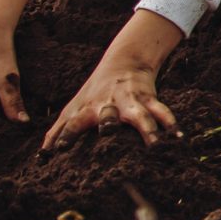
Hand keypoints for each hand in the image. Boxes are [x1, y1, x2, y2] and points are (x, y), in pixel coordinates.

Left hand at [42, 50, 178, 151]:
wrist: (124, 62)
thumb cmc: (94, 92)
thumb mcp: (74, 108)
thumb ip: (59, 131)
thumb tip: (41, 157)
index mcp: (88, 110)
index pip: (73, 123)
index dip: (65, 135)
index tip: (58, 151)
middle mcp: (109, 106)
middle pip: (109, 116)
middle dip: (109, 125)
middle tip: (108, 134)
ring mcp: (131, 102)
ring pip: (140, 115)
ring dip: (147, 129)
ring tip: (154, 145)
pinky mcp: (149, 99)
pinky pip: (162, 111)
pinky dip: (171, 124)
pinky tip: (178, 138)